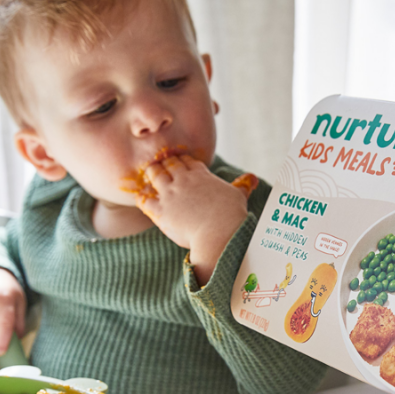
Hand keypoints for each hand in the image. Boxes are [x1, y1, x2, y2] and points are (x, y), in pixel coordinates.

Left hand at [136, 155, 247, 284]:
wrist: (218, 232)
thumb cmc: (231, 215)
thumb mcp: (238, 196)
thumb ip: (243, 185)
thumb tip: (253, 178)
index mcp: (201, 175)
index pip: (188, 161)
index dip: (183, 161)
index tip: (179, 161)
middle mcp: (183, 181)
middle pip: (170, 164)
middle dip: (166, 163)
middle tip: (161, 164)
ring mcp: (170, 194)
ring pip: (155, 175)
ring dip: (153, 173)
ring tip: (150, 173)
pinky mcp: (160, 210)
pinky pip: (145, 200)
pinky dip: (143, 197)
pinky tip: (141, 197)